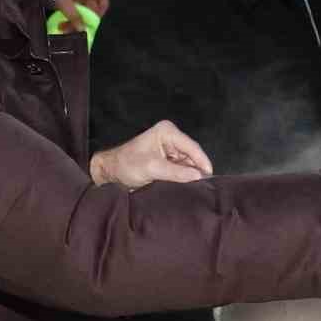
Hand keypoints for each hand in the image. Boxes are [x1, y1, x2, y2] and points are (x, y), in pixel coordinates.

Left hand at [51, 0, 109, 28]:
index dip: (102, 9)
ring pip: (80, 9)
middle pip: (91, 6)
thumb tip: (82, 29)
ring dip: (75, 20)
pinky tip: (60, 24)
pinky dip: (69, 17)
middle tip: (76, 29)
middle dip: (84, 19)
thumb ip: (74, 16)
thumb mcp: (64, 3)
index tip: (94, 20)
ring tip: (64, 29)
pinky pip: (72, 9)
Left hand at [91, 120, 212, 189]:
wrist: (110, 173)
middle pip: (192, 156)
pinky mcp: (168, 161)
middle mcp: (171, 138)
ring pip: (189, 164)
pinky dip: (184, 178)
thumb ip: (175, 172)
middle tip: (201, 186)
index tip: (210, 176)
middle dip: (196, 170)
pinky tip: (185, 186)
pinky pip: (182, 170)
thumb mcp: (151, 168)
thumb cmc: (125, 165)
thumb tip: (197, 176)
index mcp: (167, 132)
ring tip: (192, 188)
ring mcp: (170, 150)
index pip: (192, 147)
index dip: (202, 162)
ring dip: (189, 175)